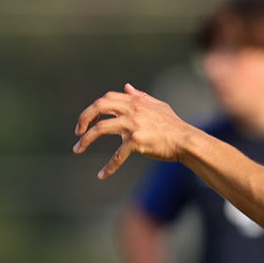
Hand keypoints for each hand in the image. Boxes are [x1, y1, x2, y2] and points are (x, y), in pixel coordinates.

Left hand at [74, 85, 197, 179]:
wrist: (186, 140)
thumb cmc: (173, 125)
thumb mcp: (157, 106)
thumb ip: (140, 96)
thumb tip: (126, 87)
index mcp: (135, 102)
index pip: (106, 99)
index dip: (93, 109)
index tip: (86, 121)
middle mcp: (132, 110)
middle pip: (99, 107)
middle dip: (83, 118)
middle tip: (77, 132)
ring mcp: (133, 125)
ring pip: (101, 128)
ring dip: (86, 140)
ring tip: (77, 150)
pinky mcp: (137, 141)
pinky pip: (118, 155)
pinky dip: (109, 166)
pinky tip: (102, 175)